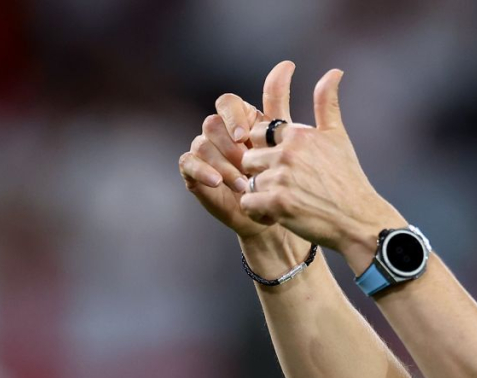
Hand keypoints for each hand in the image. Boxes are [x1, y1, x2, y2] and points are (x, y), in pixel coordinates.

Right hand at [178, 61, 296, 240]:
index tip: (246, 137)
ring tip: (243, 184)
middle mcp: (220, 132)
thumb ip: (281, 102)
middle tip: (249, 167)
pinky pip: (188, 162)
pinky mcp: (193, 172)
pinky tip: (218, 183)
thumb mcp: (286, 140)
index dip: (233, 117)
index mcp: (239, 119)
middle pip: (213, 123)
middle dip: (230, 146)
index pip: (227, 102)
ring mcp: (204, 151)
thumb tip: (288, 62)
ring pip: (202, 144)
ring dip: (223, 164)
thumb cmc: (282, 177)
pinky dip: (202, 171)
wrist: (272, 215)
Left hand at [239, 69, 402, 264]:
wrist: (359, 220)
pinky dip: (259, 213)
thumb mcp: (338, 137)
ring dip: (262, 195)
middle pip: (250, 158)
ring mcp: (281, 178)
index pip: (259, 134)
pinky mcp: (278, 204)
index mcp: (297, 134)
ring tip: (286, 202)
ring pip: (250, 182)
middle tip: (286, 188)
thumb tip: (333, 72)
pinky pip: (249, 204)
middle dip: (262, 173)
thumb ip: (326, 103)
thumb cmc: (348, 179)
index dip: (267, 151)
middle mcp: (287, 153)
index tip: (284, 166)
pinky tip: (277, 215)